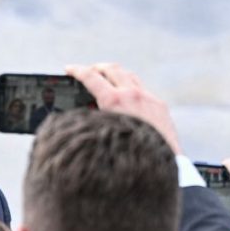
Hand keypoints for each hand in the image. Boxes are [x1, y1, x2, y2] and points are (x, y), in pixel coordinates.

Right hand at [66, 63, 180, 152]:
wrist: (160, 162)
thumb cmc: (128, 155)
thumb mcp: (102, 134)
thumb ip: (93, 118)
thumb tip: (86, 110)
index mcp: (115, 100)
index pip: (91, 77)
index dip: (77, 71)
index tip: (69, 69)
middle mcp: (133, 94)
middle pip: (111, 69)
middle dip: (96, 67)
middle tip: (87, 71)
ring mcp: (148, 98)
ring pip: (129, 75)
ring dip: (115, 74)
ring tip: (106, 80)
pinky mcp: (160, 105)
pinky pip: (143, 89)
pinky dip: (130, 88)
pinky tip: (127, 98)